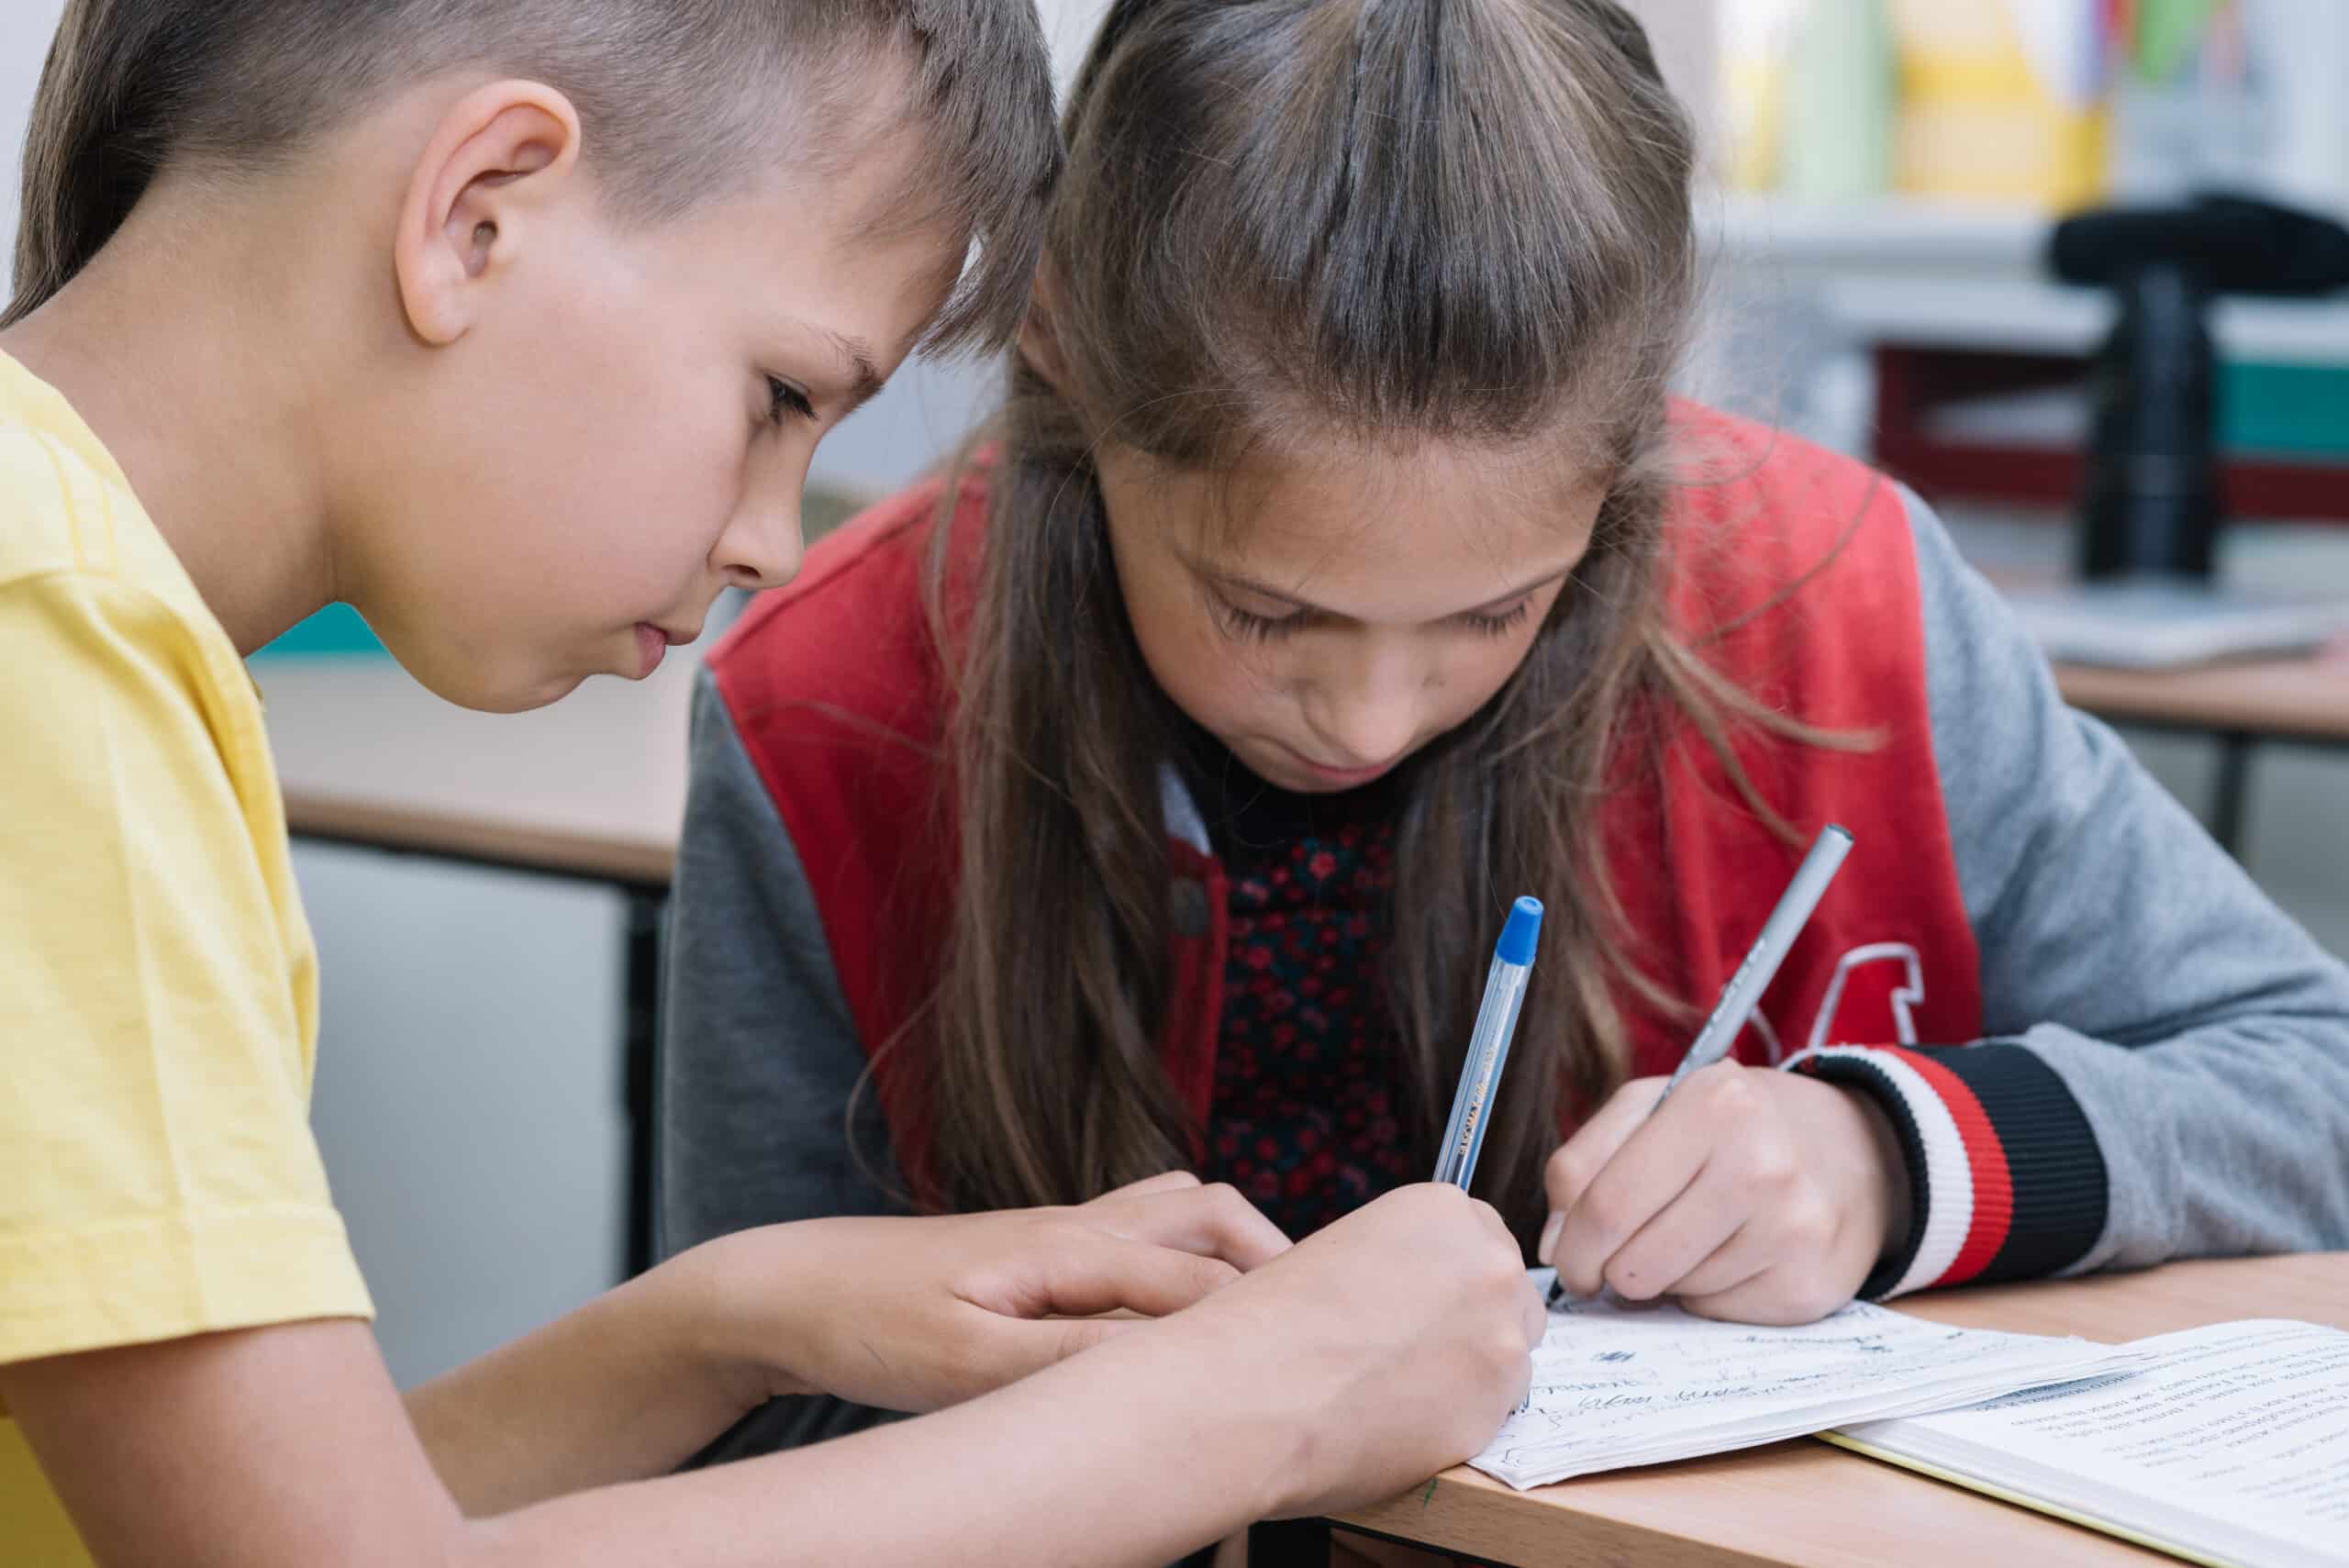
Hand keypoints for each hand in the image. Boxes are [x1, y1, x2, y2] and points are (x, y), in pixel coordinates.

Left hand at [683, 1171, 1288, 1414]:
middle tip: (1312, 1331)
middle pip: (1215, 1213)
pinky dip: (1191, 1253)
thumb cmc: (870, 1323)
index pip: (1202, 1282)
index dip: (1267, 1323)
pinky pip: (1148, 1226)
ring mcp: (1066, 1227)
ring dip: (1235, 1249)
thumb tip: (1158, 1367)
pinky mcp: (1049, 1246)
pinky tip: (1188, 1309)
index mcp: (1070, 1247)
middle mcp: (1082, 1222)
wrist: (798, 1290)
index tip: (1319, 1369)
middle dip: (1275, 1261)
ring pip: (1185, 1208)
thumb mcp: (962, 1364)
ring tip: (1264, 1322)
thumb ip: (1063, 1361)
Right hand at [1166, 1183, 1544, 1519]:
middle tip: (1411, 1349)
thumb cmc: (1272, 1320)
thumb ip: (1407, 1261)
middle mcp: (1488, 1266)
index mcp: (1445, 1210)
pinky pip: (1489, 1417)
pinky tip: (1396, 1421)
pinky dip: (1453, 1422)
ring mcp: (1500, 1342)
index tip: (1422, 1300)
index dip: (1451, 1275)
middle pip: (1508, 1294)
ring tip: (1395, 1390)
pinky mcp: (1493, 1414)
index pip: (1484, 1236)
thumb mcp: (1344, 1250)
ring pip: (1507, 1358)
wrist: (1249, 1391)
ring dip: (1467, 1372)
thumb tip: (1424, 1297)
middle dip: (1472, 1320)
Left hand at [1536, 1061, 1909, 1323]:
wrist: (1852, 1153)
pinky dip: (1707, 1293)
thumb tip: (1555, 1245)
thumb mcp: (1652, 1108)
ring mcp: (1793, 1229)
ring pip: (1674, 1292)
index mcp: (1713, 1104)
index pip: (1605, 1206)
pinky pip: (1715, 1312)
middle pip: (1634, 1262)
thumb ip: (1583, 1163)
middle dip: (1609, 1270)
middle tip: (1618, 1256)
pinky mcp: (1810, 1285)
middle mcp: (1762, 1164)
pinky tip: (1732, 1254)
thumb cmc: (1732, 1128)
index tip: (1568, 1258)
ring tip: (1693, 1234)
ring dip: (1664, 1276)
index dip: (1572, 1247)